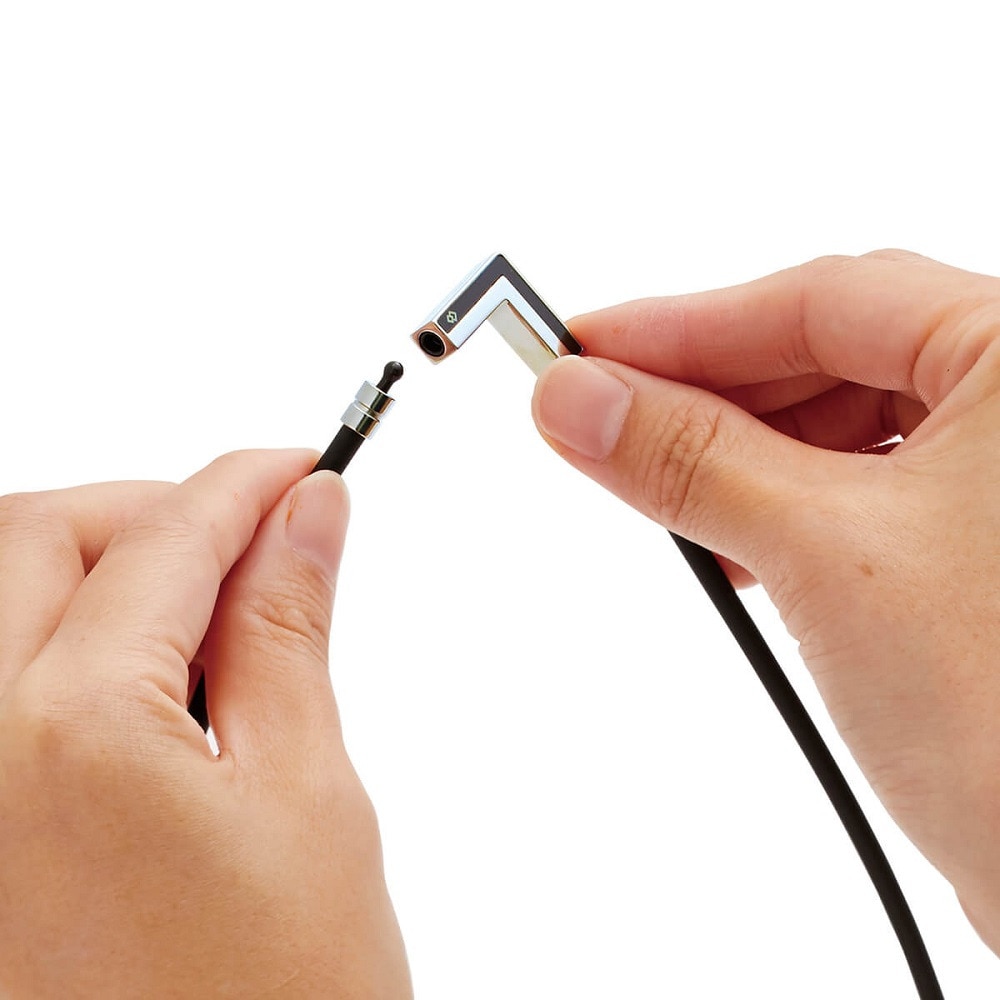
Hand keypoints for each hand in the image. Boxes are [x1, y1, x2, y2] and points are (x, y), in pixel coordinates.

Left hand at [0, 450, 410, 997]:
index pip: (167, 538)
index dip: (245, 484)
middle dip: (149, 509)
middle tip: (248, 535)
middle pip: (36, 534)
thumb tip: (307, 520)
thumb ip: (290, 630)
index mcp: (68, 735)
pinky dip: (59, 641)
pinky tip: (144, 682)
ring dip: (98, 568)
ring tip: (204, 617)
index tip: (300, 468)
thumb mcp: (309, 795)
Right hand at [532, 250, 999, 952]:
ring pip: (840, 426)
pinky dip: (779, 504)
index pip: (823, 299)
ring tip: (651, 480)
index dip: (684, 323)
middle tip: (598, 416)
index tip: (584, 348)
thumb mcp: (823, 554)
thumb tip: (578, 399)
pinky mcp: (975, 545)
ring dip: (736, 452)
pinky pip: (856, 488)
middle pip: (830, 355)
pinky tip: (725, 533)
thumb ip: (690, 459)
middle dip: (705, 392)